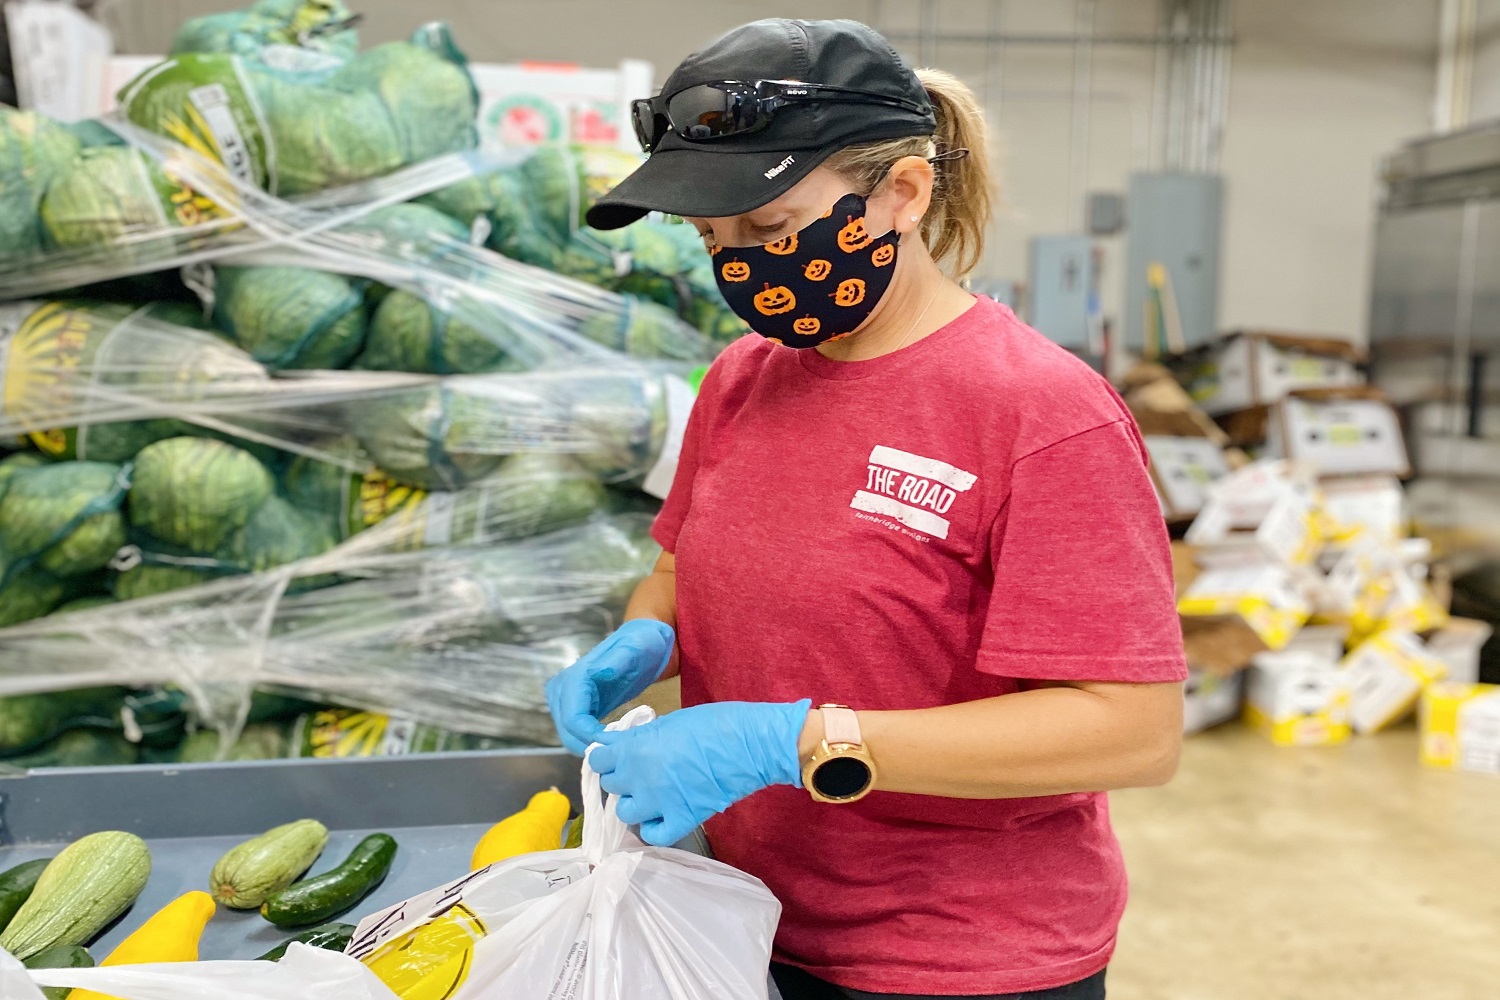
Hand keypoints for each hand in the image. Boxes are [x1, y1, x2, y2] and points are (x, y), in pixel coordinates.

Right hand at [546, 619, 674, 754]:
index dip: (590, 737)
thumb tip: (602, 672)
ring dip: (591, 743)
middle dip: (591, 744)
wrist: (643, 640)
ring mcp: (567, 698)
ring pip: (569, 735)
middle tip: (620, 748)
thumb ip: (619, 660)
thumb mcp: (636, 648)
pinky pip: (577, 732)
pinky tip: (614, 737)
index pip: (572, 719)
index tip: (616, 744)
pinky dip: (592, 739)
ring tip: (619, 742)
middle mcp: (563, 687)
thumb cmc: (643, 643)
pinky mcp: (577, 705)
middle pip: (567, 731)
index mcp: (576, 676)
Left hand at [588, 699, 811, 846]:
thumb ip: (637, 737)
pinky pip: (653, 835)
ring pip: (625, 813)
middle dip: (621, 778)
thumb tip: (614, 743)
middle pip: (610, 785)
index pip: (596, 760)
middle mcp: (639, 779)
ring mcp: (659, 803)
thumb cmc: (712, 723)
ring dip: (634, 803)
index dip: (605, 757)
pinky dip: (653, 827)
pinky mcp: (681, 820)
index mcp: (634, 750)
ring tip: (650, 794)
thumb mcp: (667, 722)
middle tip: (638, 771)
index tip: (615, 755)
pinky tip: (661, 815)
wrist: (749, 744)